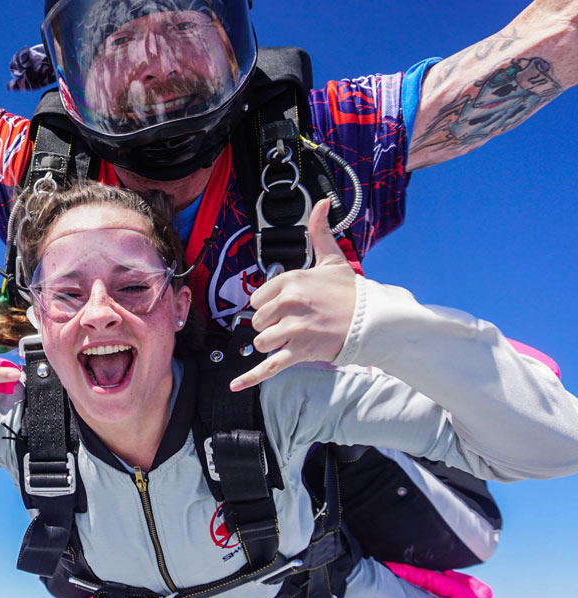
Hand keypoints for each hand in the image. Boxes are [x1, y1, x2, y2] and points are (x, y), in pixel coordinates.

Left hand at [230, 199, 356, 390]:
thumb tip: (322, 203)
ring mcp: (294, 329)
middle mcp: (289, 303)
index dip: (270, 306)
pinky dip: (250, 377)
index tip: (288, 307)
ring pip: (262, 341)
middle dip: (271, 325)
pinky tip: (235, 384)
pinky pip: (269, 366)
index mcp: (291, 281)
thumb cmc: (352, 292)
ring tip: (294, 339)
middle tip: (295, 323)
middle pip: (258, 321)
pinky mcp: (300, 351)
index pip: (258, 298)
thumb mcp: (333, 259)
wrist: (375, 320)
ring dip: (273, 344)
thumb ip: (320, 231)